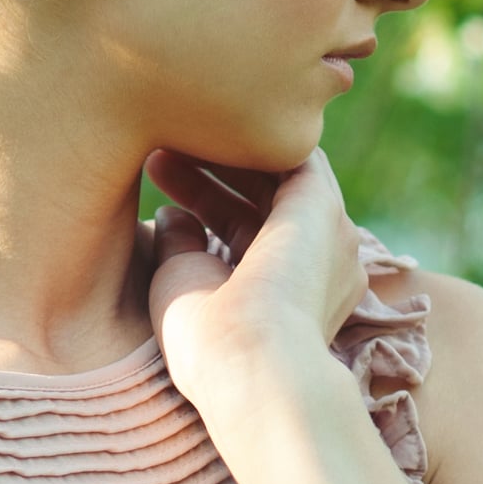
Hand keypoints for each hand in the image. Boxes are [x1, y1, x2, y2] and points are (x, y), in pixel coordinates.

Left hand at [141, 146, 370, 404]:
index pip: (244, 228)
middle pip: (264, 195)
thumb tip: (173, 214)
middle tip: (163, 140)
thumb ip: (184, 246)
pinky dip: (255, 136)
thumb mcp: (186, 284)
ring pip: (279, 170)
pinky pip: (293, 154)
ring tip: (174, 126)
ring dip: (229, 147)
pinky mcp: (321, 207)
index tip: (157, 174)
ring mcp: (325, 235)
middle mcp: (316, 264)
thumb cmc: (209, 343)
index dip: (202, 198)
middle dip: (214, 166)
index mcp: (285, 293)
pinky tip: (203, 121)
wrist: (249, 362)